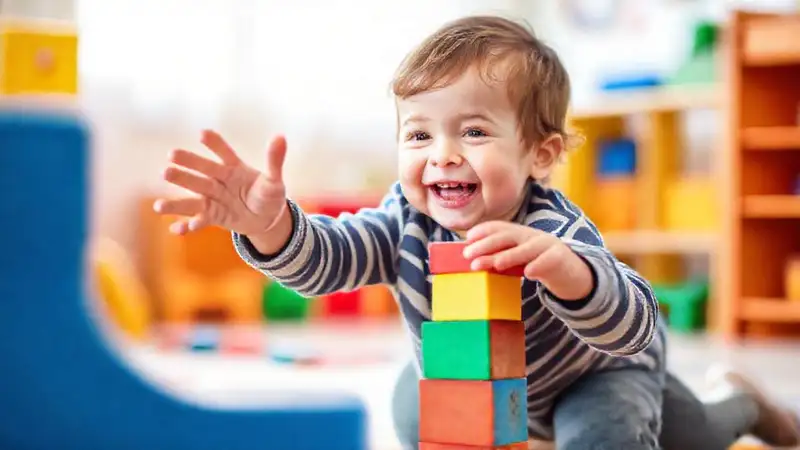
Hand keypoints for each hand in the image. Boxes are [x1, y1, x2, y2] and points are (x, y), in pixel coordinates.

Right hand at [154, 130, 288, 238]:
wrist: (265, 218)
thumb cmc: (268, 195)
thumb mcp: (274, 181)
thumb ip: (274, 161)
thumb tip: (280, 137)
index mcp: (234, 168)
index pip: (223, 153)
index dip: (214, 143)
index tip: (203, 133)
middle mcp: (219, 181)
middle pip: (201, 173)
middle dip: (187, 166)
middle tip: (170, 157)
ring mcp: (214, 199)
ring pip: (193, 200)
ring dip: (176, 204)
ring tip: (158, 207)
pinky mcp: (213, 216)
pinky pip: (199, 221)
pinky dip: (187, 226)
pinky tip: (176, 231)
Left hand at [463, 221, 593, 300]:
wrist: (571, 273)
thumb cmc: (538, 265)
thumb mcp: (519, 257)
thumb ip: (501, 256)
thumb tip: (474, 262)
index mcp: (519, 234)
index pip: (499, 228)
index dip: (483, 230)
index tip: (467, 238)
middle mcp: (531, 236)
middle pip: (507, 236)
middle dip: (487, 244)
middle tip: (469, 255)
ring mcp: (546, 245)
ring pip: (526, 248)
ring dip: (509, 256)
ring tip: (495, 264)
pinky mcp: (560, 258)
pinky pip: (548, 261)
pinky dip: (538, 266)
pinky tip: (529, 273)